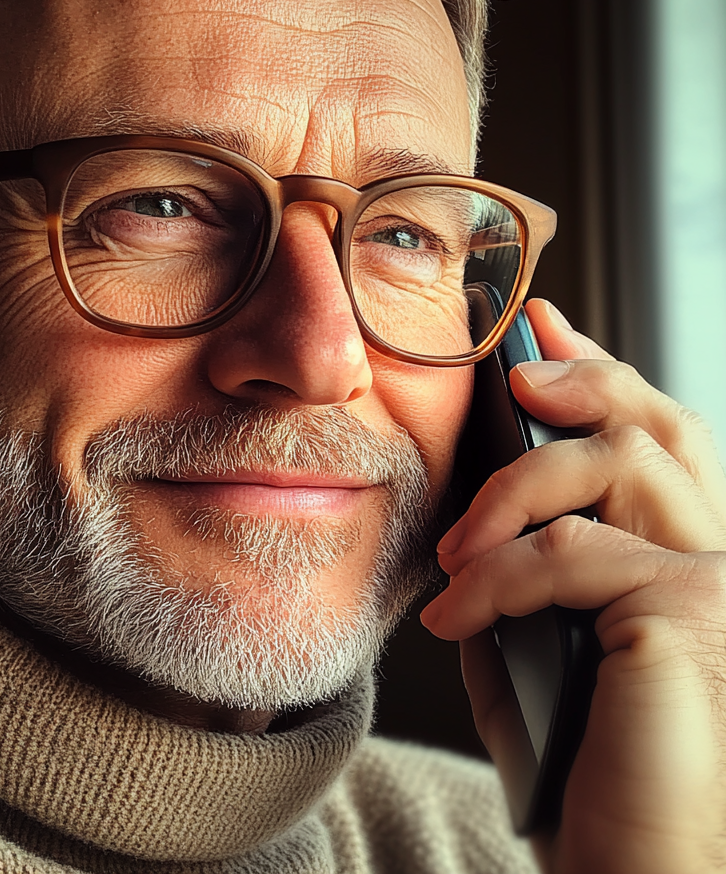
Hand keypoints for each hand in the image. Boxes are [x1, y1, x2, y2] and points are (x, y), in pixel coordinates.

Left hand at [420, 298, 725, 873]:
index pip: (660, 441)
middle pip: (660, 425)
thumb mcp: (540, 649)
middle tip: (512, 377)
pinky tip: (456, 615)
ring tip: (456, 551)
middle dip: (579, 381)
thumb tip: (481, 516)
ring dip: (513, 491)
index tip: (545, 334)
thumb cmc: (589, 775)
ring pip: (614, 465)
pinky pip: (571, 552)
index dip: (604, 374)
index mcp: (690, 562)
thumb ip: (526, 577)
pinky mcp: (695, 616)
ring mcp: (722, 584)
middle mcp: (725, 561)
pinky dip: (498, 576)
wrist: (633, 873)